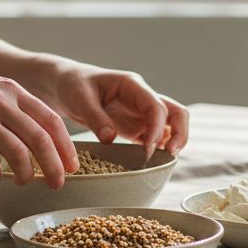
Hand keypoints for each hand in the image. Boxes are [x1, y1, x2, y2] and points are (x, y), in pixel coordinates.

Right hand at [0, 59, 78, 187]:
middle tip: (59, 184)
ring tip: (24, 182)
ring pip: (16, 153)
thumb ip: (13, 105)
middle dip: (55, 166)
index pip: (51, 120)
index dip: (66, 146)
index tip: (74, 165)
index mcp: (11, 89)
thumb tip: (38, 136)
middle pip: (40, 139)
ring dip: (26, 174)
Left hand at [44, 62, 188, 160]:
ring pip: (172, 125)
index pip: (156, 106)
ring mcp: (142, 112)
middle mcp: (143, 98)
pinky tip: (149, 161)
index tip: (147, 149)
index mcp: (133, 86)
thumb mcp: (80, 98)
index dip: (157, 128)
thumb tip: (111, 138)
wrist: (67, 85)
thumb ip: (96, 118)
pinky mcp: (136, 126)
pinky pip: (157, 136)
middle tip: (169, 155)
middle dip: (180, 134)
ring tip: (161, 162)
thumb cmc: (74, 85)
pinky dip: (159, 148)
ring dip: (172, 142)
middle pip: (177, 113)